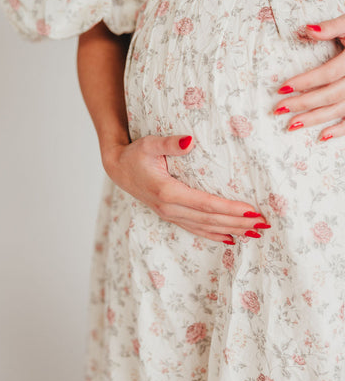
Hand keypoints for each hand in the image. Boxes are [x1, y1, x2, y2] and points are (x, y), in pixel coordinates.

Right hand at [102, 134, 269, 244]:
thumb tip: (190, 140)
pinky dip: (214, 235)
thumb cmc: (136, 153)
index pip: (206, 204)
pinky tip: (230, 239)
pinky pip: (195, 229)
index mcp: (167, 192)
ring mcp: (170, 214)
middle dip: (238, 222)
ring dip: (231, 230)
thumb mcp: (150, 143)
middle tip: (263, 224)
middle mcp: (170, 208)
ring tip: (254, 233)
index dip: (230, 209)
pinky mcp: (170, 215)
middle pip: (210, 219)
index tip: (252, 210)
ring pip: (205, 228)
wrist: (118, 167)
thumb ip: (170, 143)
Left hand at [273, 13, 344, 140]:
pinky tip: (322, 136)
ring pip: (340, 110)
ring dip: (316, 119)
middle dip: (304, 103)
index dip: (305, 81)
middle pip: (331, 95)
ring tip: (292, 125)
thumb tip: (307, 29)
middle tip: (279, 109)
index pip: (328, 74)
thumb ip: (331, 27)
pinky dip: (340, 130)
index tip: (283, 88)